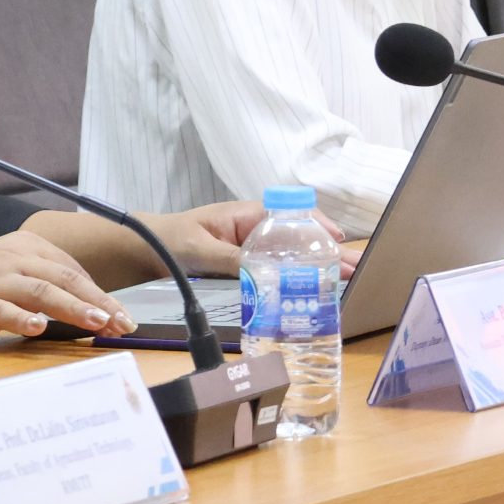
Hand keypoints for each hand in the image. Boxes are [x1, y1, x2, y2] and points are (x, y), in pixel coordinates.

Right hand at [0, 232, 134, 345]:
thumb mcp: (13, 272)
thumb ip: (48, 280)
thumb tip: (95, 303)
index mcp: (24, 246)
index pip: (71, 269)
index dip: (100, 293)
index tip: (121, 317)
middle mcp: (10, 258)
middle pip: (63, 278)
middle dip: (97, 301)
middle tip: (122, 323)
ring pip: (41, 292)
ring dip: (73, 308)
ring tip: (98, 323)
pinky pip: (3, 310)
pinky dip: (23, 319)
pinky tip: (40, 329)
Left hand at [140, 200, 341, 275]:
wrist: (149, 249)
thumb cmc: (172, 239)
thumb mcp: (201, 249)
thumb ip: (232, 259)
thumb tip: (264, 270)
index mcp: (248, 214)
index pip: (292, 216)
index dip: (318, 228)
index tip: (338, 242)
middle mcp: (256, 227)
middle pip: (299, 235)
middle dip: (328, 250)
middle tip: (354, 268)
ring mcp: (254, 245)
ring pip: (293, 252)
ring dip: (318, 264)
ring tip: (345, 279)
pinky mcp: (249, 261)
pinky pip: (279, 266)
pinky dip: (298, 274)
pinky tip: (313, 288)